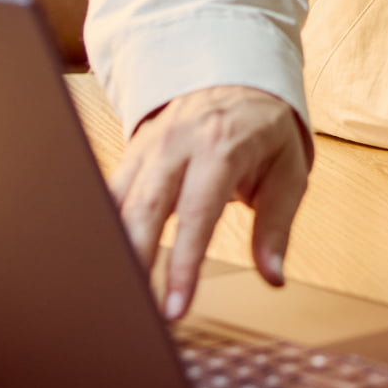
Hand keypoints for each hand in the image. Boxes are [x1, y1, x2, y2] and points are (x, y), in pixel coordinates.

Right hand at [109, 84, 309, 320]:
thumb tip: (274, 278)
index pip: (197, 212)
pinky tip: (99, 262)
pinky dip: (100, 227)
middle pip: (146, 208)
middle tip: (134, 311)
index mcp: (221, 146)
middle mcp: (179, 144)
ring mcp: (150, 145)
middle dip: (136, 262)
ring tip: (112, 295)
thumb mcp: (289, 171)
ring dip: (112, 249)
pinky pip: (109, 191)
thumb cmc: (265, 130)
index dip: (183, 264)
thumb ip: (277, 227)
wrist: (237, 76)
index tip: (175, 308)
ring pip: (118, 200)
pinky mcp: (132, 152)